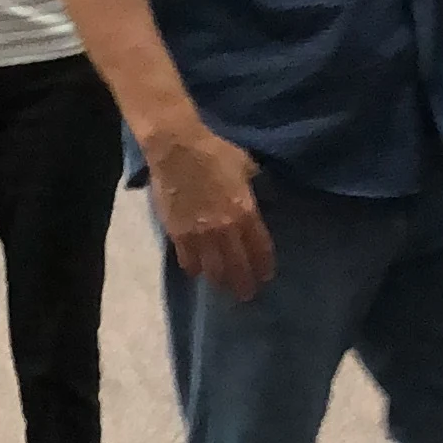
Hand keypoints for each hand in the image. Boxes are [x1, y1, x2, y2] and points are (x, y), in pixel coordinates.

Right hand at [145, 123, 274, 297]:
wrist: (176, 149)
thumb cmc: (213, 151)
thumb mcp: (245, 164)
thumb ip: (253, 185)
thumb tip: (260, 193)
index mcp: (245, 212)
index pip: (260, 249)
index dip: (264, 266)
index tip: (266, 276)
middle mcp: (224, 230)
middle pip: (238, 267)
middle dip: (244, 284)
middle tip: (246, 294)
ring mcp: (200, 235)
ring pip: (213, 271)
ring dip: (220, 281)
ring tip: (223, 286)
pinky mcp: (178, 235)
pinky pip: (188, 262)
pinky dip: (195, 269)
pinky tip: (197, 270)